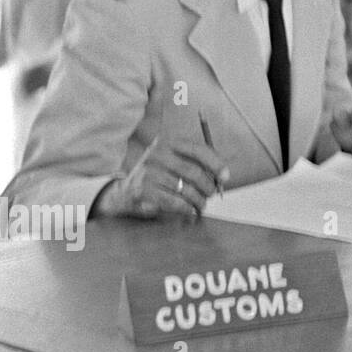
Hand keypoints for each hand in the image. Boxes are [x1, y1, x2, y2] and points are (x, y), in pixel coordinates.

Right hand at [94, 137, 228, 218]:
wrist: (126, 190)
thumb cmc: (160, 175)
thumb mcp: (176, 162)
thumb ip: (197, 164)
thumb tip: (222, 176)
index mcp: (169, 141)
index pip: (199, 149)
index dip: (216, 164)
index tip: (225, 177)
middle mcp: (157, 153)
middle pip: (194, 172)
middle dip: (208, 186)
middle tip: (211, 195)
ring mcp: (149, 171)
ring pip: (185, 188)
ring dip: (198, 200)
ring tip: (201, 204)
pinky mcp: (143, 189)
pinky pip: (173, 201)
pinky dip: (186, 208)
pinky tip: (190, 210)